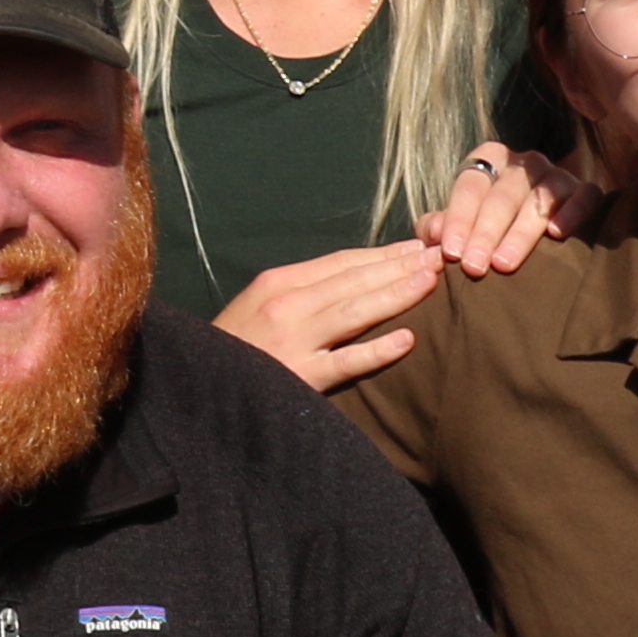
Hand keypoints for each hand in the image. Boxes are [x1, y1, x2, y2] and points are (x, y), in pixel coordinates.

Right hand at [215, 241, 444, 390]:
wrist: (197, 389)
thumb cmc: (232, 350)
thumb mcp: (257, 307)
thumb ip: (298, 293)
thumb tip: (349, 281)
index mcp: (278, 283)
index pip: (341, 262)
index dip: (382, 253)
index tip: (416, 247)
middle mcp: (287, 305)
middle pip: (354, 280)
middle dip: (400, 266)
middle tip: (440, 256)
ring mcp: (293, 341)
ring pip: (355, 312)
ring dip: (396, 294)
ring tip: (430, 283)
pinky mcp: (298, 377)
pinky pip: (345, 362)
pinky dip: (376, 350)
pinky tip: (406, 341)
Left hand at [422, 144, 583, 276]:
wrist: (532, 234)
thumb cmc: (486, 229)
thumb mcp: (459, 224)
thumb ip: (438, 227)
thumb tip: (434, 234)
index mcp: (489, 159)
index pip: (470, 186)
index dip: (458, 220)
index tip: (451, 253)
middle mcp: (524, 163)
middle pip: (503, 195)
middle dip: (486, 233)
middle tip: (475, 267)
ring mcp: (556, 175)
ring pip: (539, 199)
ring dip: (521, 233)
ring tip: (505, 264)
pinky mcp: (586, 190)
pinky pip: (584, 196)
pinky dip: (571, 213)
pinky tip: (557, 235)